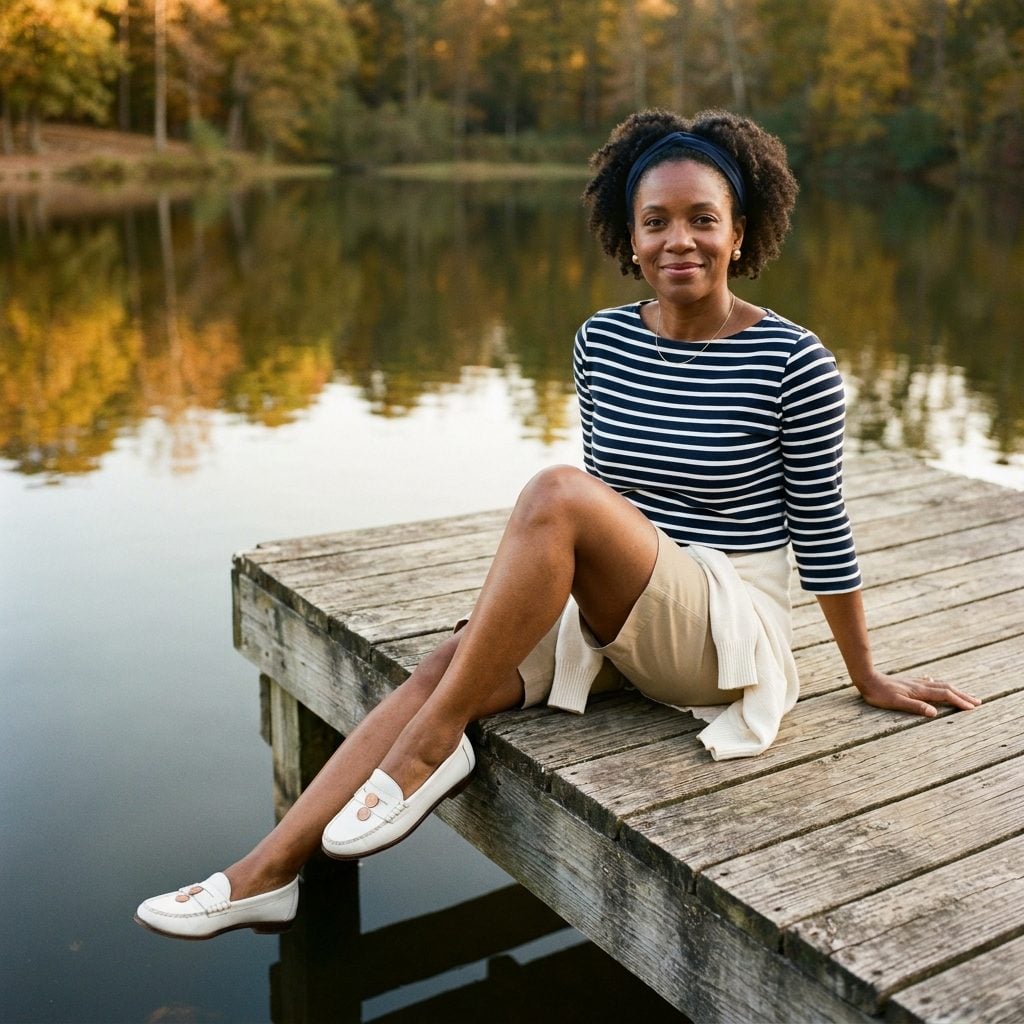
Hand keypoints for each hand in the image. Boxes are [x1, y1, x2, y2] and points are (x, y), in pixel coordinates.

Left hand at [855, 669, 981, 717]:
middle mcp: (920, 685)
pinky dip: (937, 684)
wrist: (866, 678)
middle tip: (978, 702)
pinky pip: (928, 682)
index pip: (945, 695)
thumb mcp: (895, 703)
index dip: (959, 702)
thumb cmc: (879, 693)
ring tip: (963, 694)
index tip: (972, 708)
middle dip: (963, 695)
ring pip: (939, 685)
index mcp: (920, 691)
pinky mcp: (909, 682)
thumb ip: (915, 707)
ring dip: (954, 689)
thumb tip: (934, 713)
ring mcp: (915, 682)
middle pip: (947, 688)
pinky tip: (934, 682)